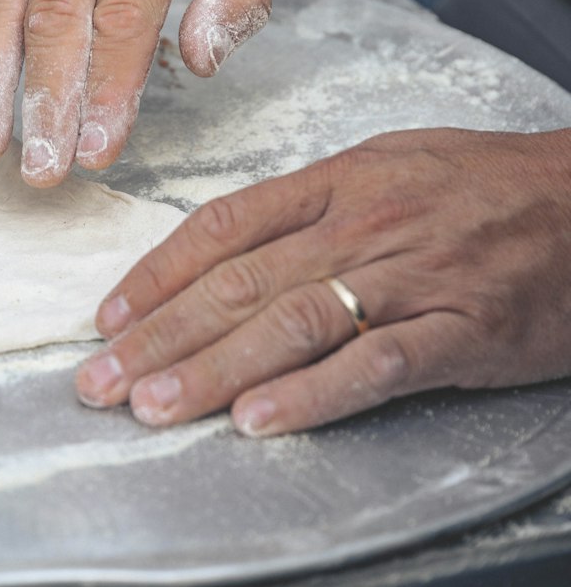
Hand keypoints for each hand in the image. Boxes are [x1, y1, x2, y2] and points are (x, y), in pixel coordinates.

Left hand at [76, 128, 570, 433]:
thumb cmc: (487, 185)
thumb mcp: (391, 165)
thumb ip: (311, 203)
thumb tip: (229, 244)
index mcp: (338, 182)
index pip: (223, 228)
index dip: (156, 276)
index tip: (107, 320)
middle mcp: (362, 225)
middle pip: (240, 284)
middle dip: (160, 338)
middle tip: (98, 383)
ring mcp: (411, 279)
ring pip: (292, 324)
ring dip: (213, 370)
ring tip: (153, 406)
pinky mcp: (460, 332)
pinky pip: (375, 365)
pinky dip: (313, 395)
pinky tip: (259, 422)